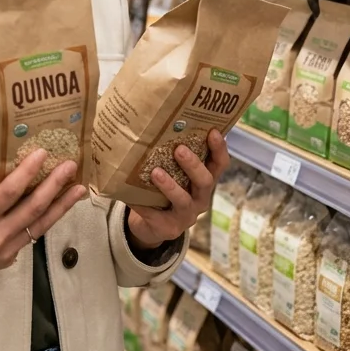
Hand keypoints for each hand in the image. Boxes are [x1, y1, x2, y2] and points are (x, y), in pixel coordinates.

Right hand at [0, 132, 88, 299]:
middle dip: (55, 186)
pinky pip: (30, 236)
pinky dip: (45, 220)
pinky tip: (56, 207)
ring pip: (40, 226)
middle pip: (33, 209)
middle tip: (70, 165)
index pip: (9, 193)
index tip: (43, 153)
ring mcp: (4, 251)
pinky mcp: (7, 259)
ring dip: (61, 206)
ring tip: (78, 188)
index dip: (28, 173)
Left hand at [126, 129, 229, 251]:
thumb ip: (172, 157)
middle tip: (179, 149)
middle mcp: (200, 199)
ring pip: (182, 200)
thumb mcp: (174, 175)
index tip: (213, 131)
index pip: (219, 165)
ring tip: (155, 172)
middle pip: (204, 181)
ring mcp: (185, 216)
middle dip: (193, 165)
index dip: (219, 149)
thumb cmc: (163, 192)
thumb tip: (157, 123)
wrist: (152, 226)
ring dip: (170, 185)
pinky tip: (130, 196)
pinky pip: (154, 214)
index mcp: (203, 183)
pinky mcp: (168, 227)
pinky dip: (141, 204)